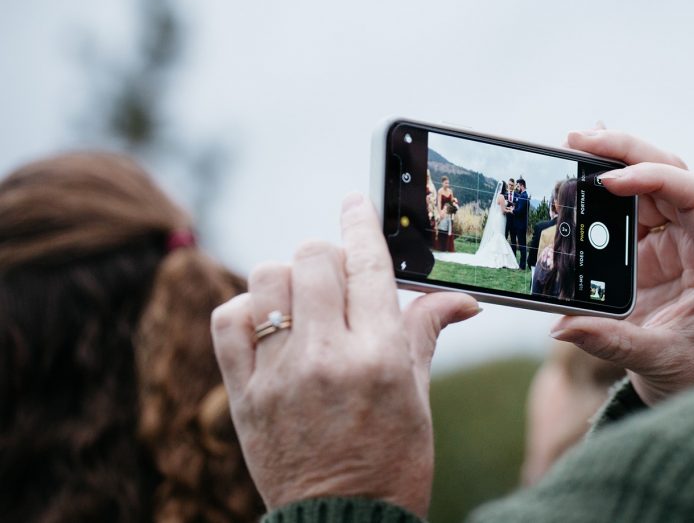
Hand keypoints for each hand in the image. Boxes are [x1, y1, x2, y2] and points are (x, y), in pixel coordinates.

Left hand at [211, 194, 479, 515]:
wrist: (343, 522)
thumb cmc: (394, 461)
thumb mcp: (418, 396)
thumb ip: (425, 332)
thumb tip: (463, 301)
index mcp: (381, 355)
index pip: (367, 262)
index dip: (359, 221)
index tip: (354, 204)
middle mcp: (327, 357)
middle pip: (313, 257)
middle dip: (329, 254)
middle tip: (338, 277)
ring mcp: (279, 374)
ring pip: (267, 278)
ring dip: (288, 279)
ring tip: (304, 303)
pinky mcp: (243, 394)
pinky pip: (228, 320)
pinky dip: (247, 311)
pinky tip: (270, 325)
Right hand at [550, 130, 693, 405]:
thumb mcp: (661, 362)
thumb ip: (613, 343)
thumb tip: (562, 326)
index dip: (654, 179)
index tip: (610, 182)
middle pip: (673, 172)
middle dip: (628, 150)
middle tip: (580, 138)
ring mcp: (679, 240)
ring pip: (654, 180)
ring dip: (617, 158)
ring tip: (574, 142)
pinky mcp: (656, 248)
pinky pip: (636, 205)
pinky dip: (610, 185)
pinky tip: (584, 165)